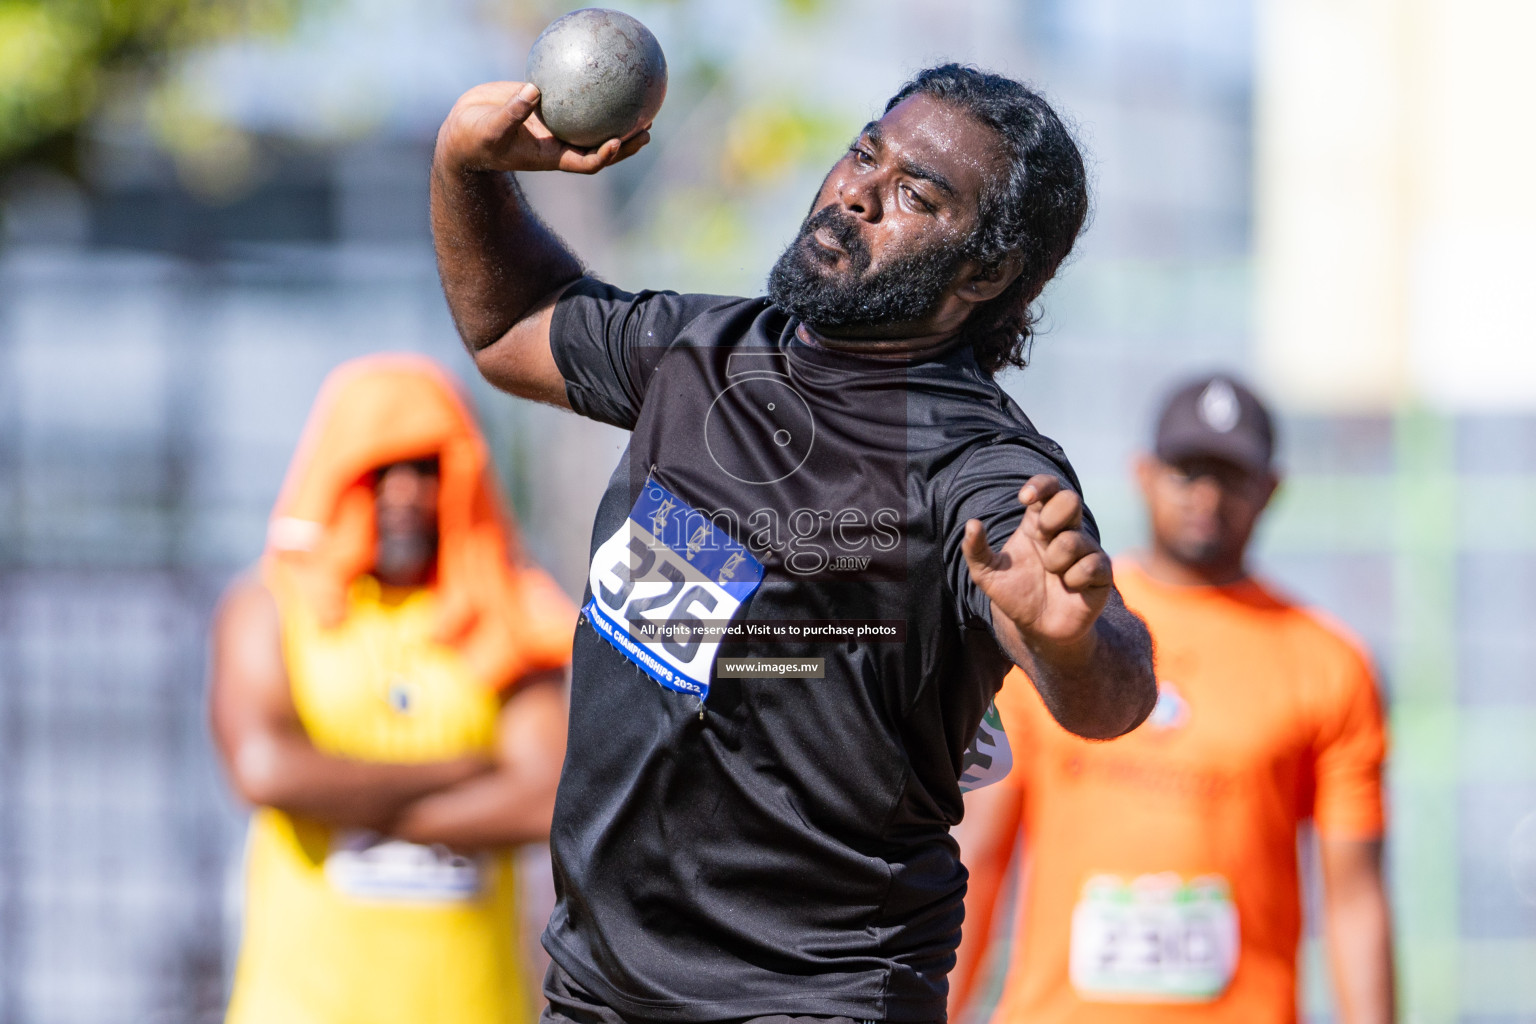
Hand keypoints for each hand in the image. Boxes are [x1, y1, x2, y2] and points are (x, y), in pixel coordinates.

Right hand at [435, 81, 651, 175]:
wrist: (465, 130)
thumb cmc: (475, 138)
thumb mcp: (491, 129)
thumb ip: (512, 114)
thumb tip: (534, 91)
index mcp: (550, 156)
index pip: (585, 162)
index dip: (604, 156)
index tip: (618, 142)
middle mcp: (559, 144)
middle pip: (600, 147)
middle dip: (626, 142)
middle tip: (648, 128)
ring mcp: (556, 126)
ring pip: (592, 124)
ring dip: (617, 118)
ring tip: (642, 104)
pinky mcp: (547, 107)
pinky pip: (572, 97)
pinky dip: (588, 89)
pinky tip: (600, 68)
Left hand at [962, 474, 1112, 647]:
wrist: (1037, 629)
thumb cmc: (1015, 595)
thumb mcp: (987, 574)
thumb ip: (976, 550)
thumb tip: (972, 524)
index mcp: (1038, 523)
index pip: (1048, 488)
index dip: (1041, 485)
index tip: (1025, 498)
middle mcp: (1065, 530)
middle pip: (1070, 499)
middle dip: (1052, 517)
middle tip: (1040, 538)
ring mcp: (1086, 549)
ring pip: (1074, 540)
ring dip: (1055, 562)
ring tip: (1052, 575)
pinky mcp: (1101, 571)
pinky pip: (1091, 564)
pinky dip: (1073, 579)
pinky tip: (1069, 586)